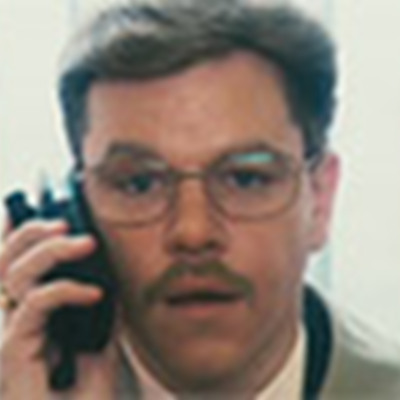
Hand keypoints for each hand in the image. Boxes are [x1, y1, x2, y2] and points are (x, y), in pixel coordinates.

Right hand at [0, 220, 117, 398]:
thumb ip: (94, 308)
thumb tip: (104, 274)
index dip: (16, 235)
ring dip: (50, 251)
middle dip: (30, 233)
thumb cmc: (86, 394)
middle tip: (65, 224)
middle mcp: (10, 321)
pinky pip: (34, 306)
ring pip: (14, 276)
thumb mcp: (97, 338)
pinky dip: (64, 291)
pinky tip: (94, 294)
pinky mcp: (12, 354)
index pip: (13, 266)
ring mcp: (8, 336)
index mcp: (28, 315)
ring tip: (85, 243)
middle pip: (5, 263)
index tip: (37, 211)